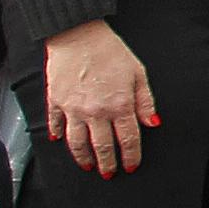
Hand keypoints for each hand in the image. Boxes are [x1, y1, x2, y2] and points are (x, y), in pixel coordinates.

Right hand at [42, 20, 158, 173]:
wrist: (78, 34)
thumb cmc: (109, 50)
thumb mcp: (137, 73)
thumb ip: (145, 101)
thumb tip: (152, 123)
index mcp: (119, 105)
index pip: (128, 140)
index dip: (131, 156)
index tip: (131, 166)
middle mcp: (96, 112)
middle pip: (103, 147)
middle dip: (108, 164)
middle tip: (110, 173)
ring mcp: (73, 109)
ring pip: (78, 143)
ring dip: (84, 158)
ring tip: (88, 166)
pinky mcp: (56, 101)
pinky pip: (56, 125)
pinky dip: (58, 135)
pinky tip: (60, 141)